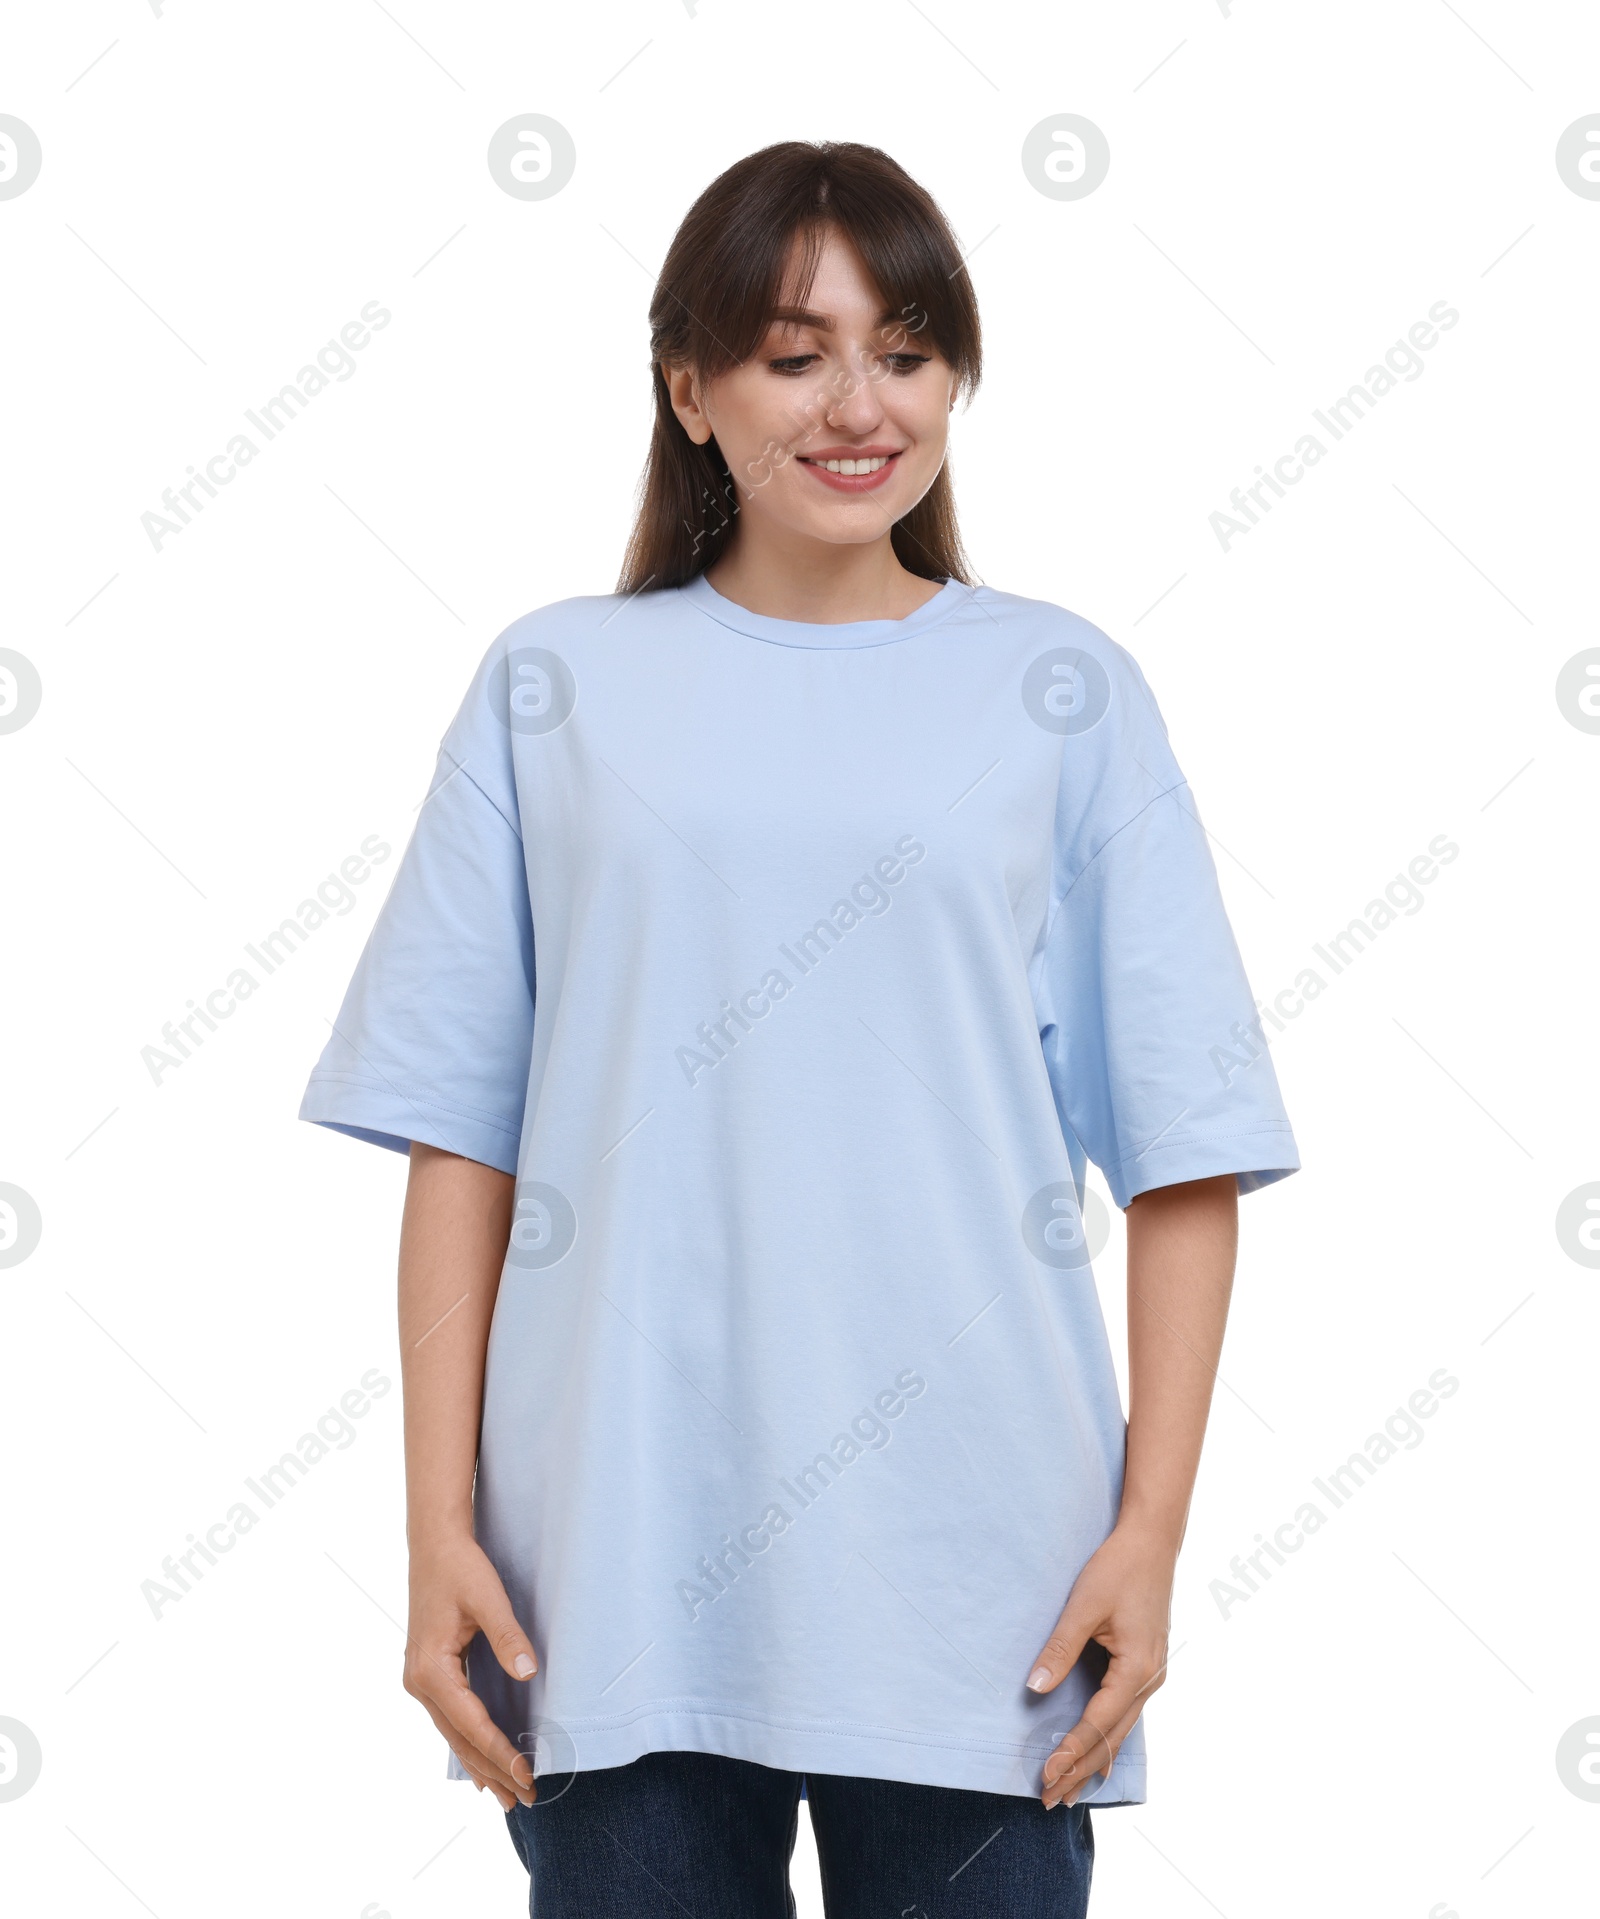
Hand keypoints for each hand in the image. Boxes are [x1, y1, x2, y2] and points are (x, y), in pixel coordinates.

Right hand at [404, 1530, 539, 1811]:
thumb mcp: (488, 1598)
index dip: (500, 1752)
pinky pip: (450, 1719)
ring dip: (480, 1764)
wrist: (434, 1543)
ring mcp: (420, 1681)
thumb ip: (507, 1637)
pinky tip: (481, 1763)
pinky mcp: (428, 1674)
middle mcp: (419, 1683)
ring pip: (453, 1734)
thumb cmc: (461, 1567)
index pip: (471, 1724)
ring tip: (506, 1795)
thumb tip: (528, 1674)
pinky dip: (468, 1742)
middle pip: (460, 1738)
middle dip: (493, 1770)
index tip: (528, 1774)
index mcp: (430, 1671)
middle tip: (525, 1799)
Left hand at [1025, 1521, 1176, 1808]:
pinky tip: (1094, 1754)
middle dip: (1081, 1770)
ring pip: (1120, 1730)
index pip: (1098, 1724)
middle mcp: (1150, 1680)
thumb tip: (1034, 1690)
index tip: (1046, 1776)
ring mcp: (1152, 1675)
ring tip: (1068, 1789)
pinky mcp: (1146, 1666)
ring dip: (1093, 1759)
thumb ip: (1060, 1649)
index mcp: (1138, 1669)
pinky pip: (1125, 1714)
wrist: (1152, 1541)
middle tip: (1050, 1800)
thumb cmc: (1118, 1568)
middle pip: (1112, 1738)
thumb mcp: (1084, 1605)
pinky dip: (1106, 1738)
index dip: (1071, 1751)